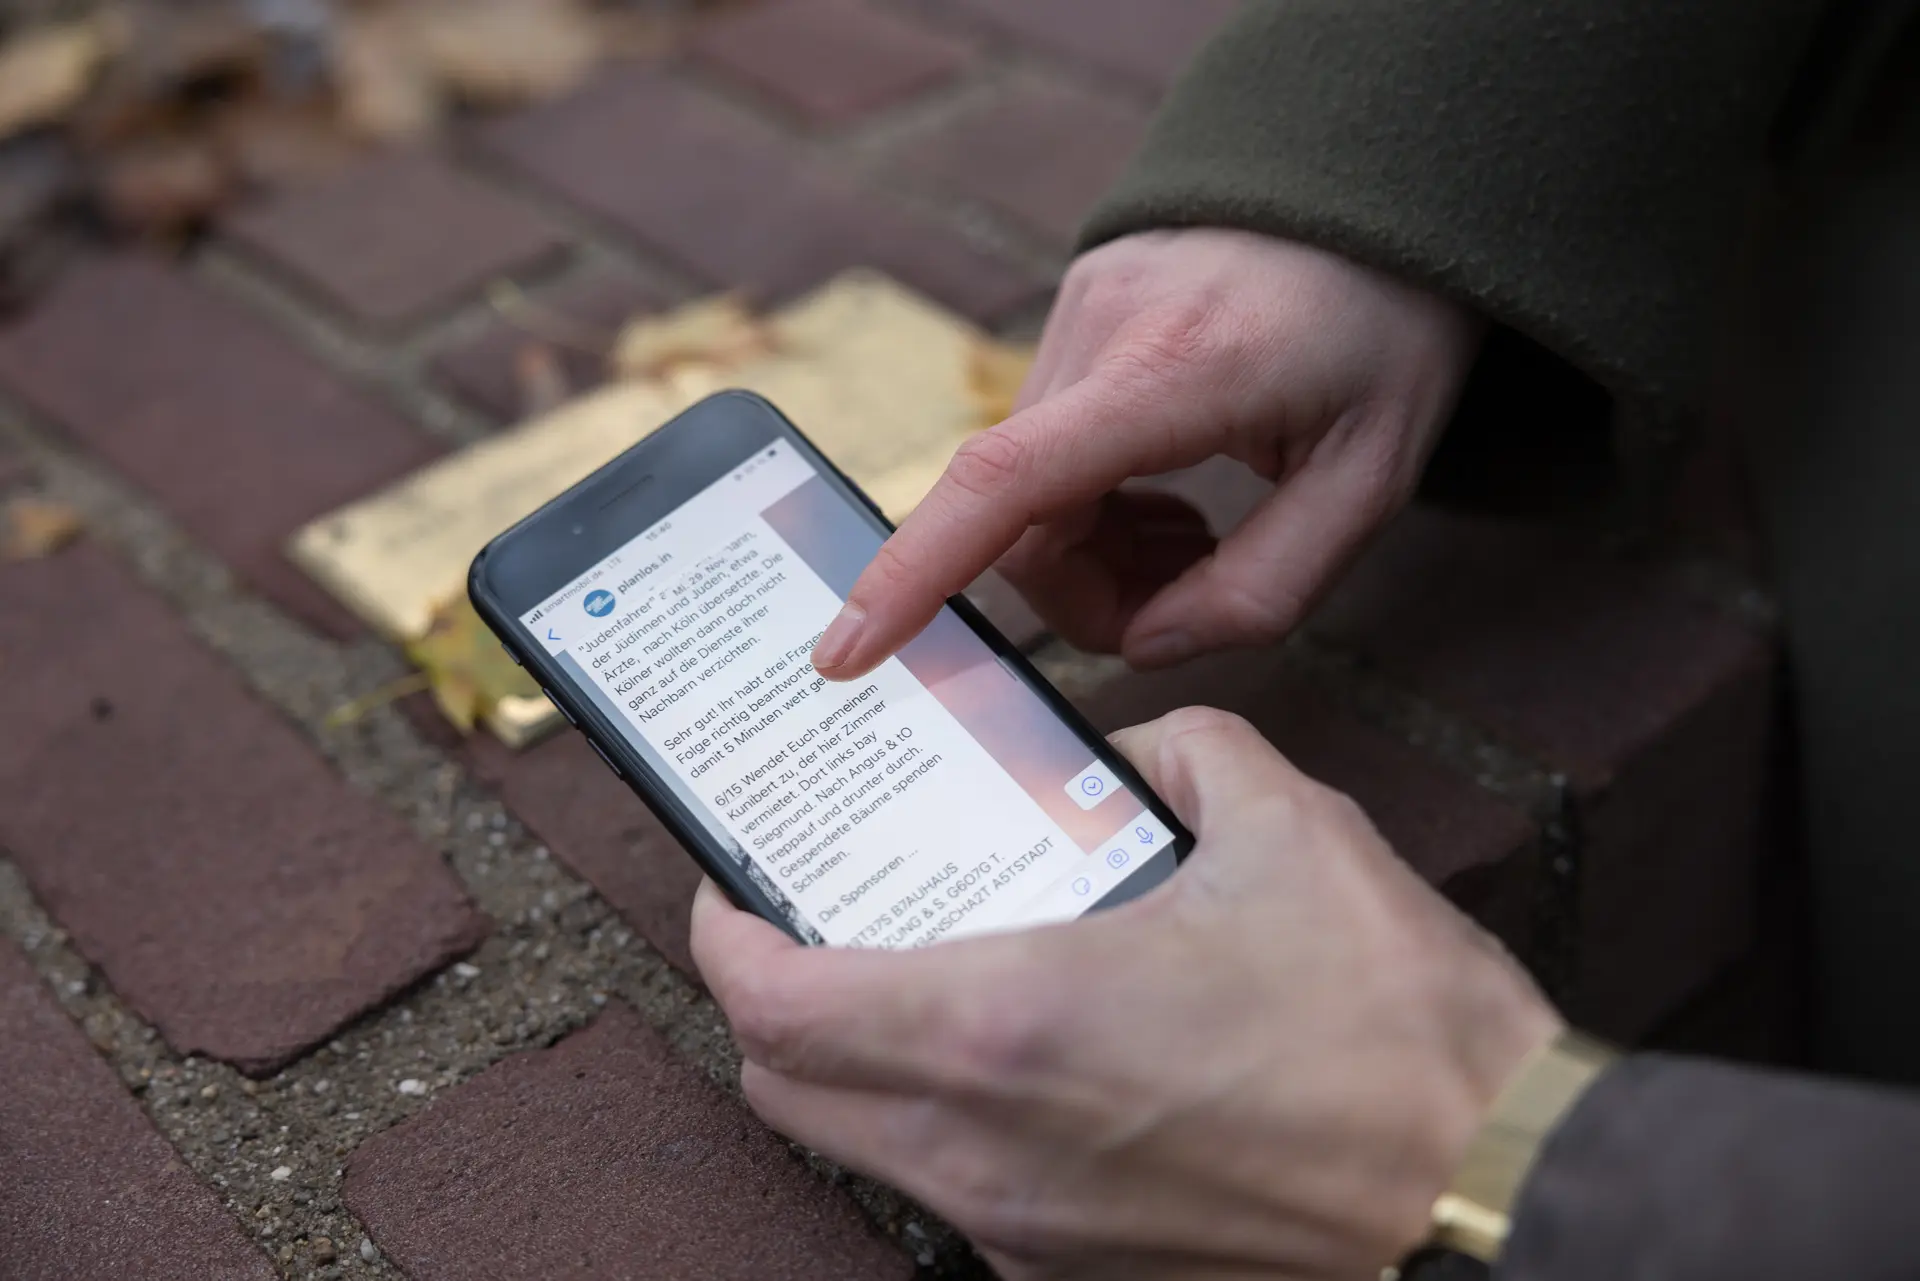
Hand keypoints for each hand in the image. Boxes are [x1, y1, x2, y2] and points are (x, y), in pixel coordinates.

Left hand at [691, 709, 1559, 1280]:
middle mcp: (987, 1149)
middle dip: (773, 1000)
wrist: (1490, 1199)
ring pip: (860, 1151)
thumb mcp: (1290, 830)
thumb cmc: (1395, 1031)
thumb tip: (1131, 758)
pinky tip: (1025, 1063)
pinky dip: (941, 1125)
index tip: (734, 888)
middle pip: (784, 1088)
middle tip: (818, 923)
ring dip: (851, 1066)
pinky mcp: (1078, 1276)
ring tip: (916, 980)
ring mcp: (1026, 1232)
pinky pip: (953, 1195)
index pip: (773, 1001)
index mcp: (1008, 1026)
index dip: (724, 937)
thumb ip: (1183, 756)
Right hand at [811, 230, 1482, 678]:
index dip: (916, 575)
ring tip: (1196, 537)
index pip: (1007, 482)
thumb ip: (1266, 586)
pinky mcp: (1079, 309)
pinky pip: (1050, 445)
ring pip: (1031, 490)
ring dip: (1098, 547)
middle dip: (1087, 596)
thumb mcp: (1375, 476)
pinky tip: (1173, 492)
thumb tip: (1149, 644)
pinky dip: (1096, 498)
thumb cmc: (1391, 325)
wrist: (1384, 182)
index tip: (843, 650)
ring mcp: (1080, 311)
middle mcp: (1101, 332)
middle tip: (1185, 600)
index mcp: (1175, 372)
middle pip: (1023, 520)